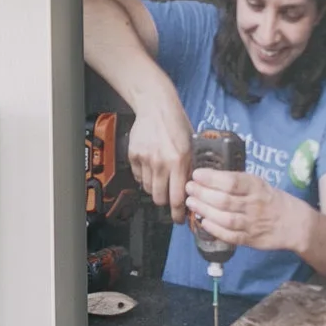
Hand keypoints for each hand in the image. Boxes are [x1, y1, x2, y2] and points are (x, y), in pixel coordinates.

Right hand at [124, 99, 198, 221]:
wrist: (156, 106)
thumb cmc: (177, 124)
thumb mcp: (192, 146)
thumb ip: (191, 167)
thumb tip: (192, 189)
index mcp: (179, 161)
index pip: (178, 197)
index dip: (179, 213)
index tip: (180, 219)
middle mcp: (161, 163)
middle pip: (160, 198)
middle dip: (166, 203)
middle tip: (170, 201)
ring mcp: (145, 160)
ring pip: (149, 188)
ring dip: (156, 189)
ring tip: (162, 181)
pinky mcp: (134, 156)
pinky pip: (139, 176)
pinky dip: (145, 177)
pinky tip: (152, 168)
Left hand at [187, 169, 306, 255]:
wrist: (296, 224)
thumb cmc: (272, 200)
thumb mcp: (260, 184)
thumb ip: (238, 182)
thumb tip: (208, 177)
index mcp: (257, 187)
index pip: (232, 181)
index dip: (212, 178)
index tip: (197, 174)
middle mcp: (254, 205)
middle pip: (224, 200)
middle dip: (202, 193)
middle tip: (189, 188)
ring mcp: (252, 223)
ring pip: (225, 218)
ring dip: (204, 210)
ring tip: (192, 203)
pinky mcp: (251, 239)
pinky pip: (230, 236)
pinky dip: (215, 229)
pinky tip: (204, 222)